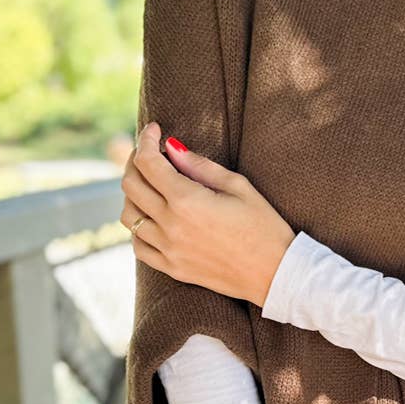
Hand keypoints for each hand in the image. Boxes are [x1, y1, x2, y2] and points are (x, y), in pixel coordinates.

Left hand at [119, 121, 294, 305]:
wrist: (276, 273)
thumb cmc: (264, 226)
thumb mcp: (238, 187)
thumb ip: (200, 166)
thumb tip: (171, 147)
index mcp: (187, 200)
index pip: (148, 162)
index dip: (146, 139)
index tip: (154, 130)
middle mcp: (171, 225)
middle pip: (131, 185)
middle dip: (136, 162)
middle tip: (150, 154)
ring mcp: (169, 250)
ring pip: (129, 216)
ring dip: (134, 195)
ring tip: (151, 186)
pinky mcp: (173, 268)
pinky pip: (139, 246)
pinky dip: (139, 229)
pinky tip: (153, 219)